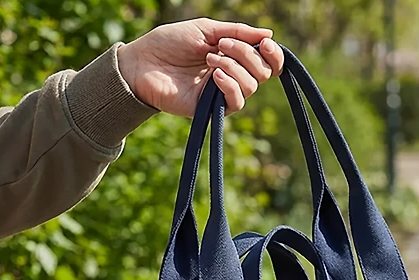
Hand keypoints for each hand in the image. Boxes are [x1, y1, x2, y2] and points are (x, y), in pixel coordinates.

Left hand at [116, 18, 283, 115]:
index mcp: (234, 57)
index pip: (267, 62)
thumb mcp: (206, 29)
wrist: (144, 63)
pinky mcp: (213, 110)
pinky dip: (230, 85)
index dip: (273, 54)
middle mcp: (233, 77)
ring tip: (209, 59)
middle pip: (262, 72)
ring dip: (233, 67)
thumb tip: (269, 34)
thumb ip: (238, 32)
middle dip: (247, 54)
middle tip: (221, 45)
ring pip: (251, 86)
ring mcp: (223, 94)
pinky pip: (237, 101)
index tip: (266, 42)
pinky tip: (214, 75)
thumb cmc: (170, 43)